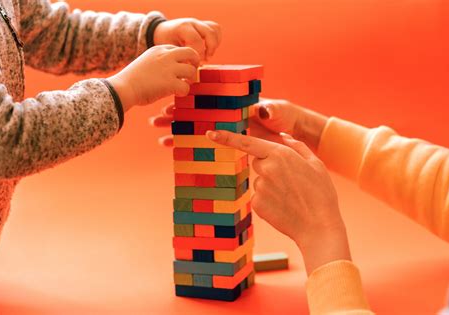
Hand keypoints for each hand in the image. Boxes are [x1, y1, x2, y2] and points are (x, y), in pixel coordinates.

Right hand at [107, 45, 199, 110]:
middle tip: (190, 75)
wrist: (123, 88)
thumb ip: (159, 63)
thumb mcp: (146, 62)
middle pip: (191, 53)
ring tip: (183, 85)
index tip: (180, 69)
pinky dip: (184, 92)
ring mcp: (169, 69)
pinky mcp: (170, 83)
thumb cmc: (132, 80)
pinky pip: (186, 87)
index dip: (183, 60)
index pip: (179, 50)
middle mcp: (166, 56)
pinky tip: (177, 94)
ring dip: (190, 80)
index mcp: (159, 49)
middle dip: (194, 63)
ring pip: (192, 71)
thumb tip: (169, 71)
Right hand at [149, 98, 327, 150]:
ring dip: (179, 134)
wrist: (293, 130)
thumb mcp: (279, 111)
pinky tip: (179, 152)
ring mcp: (228, 131)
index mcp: (233, 105)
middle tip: (156, 122)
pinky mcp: (232, 144)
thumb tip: (263, 108)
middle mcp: (226, 116)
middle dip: (175, 119)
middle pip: (196, 116)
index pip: (206, 104)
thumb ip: (271, 109)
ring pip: (198, 131)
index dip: (188, 106)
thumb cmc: (286, 116)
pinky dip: (194, 147)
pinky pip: (209, 145)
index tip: (171, 109)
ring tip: (161, 140)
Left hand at [154, 18, 221, 60]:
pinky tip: (209, 50)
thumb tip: (188, 70)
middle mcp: (192, 23)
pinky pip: (216, 29)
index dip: (197, 55)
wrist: (163, 31)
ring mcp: (199, 23)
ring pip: (215, 30)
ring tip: (207, 57)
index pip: (196, 41)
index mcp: (182, 28)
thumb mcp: (169, 49)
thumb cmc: (165, 42)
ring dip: (214, 45)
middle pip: (209, 33)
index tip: (193, 65)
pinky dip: (216, 40)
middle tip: (203, 61)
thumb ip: (180, 57)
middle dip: (209, 50)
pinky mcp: (204, 25)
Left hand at [206, 130, 350, 274]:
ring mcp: (260, 187)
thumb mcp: (316, 163)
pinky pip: (259, 196)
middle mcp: (266, 169)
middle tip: (291, 181)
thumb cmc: (321, 194)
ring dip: (271, 185)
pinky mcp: (256, 204)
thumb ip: (297, 146)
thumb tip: (283, 136)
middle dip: (270, 167)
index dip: (227, 137)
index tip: (210, 134)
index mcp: (280, 154)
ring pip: (260, 180)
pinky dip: (269, 200)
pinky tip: (284, 207)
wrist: (319, 227)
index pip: (248, 142)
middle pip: (258, 162)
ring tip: (291, 197)